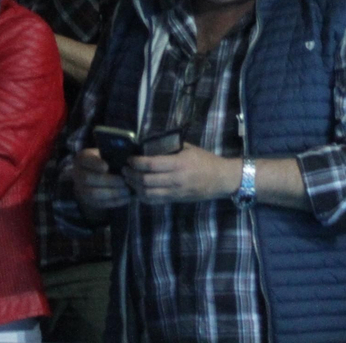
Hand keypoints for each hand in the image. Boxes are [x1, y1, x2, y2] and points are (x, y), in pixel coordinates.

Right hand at [72, 148, 130, 212]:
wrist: (98, 174)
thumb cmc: (106, 160)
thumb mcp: (107, 153)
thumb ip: (113, 154)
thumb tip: (125, 159)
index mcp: (82, 158)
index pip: (85, 160)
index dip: (94, 164)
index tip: (106, 167)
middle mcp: (77, 173)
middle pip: (88, 178)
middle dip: (108, 181)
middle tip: (123, 181)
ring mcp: (81, 189)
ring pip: (93, 194)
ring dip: (112, 193)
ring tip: (127, 190)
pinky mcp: (89, 201)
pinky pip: (100, 203)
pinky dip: (114, 201)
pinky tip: (126, 198)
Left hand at [123, 145, 238, 203]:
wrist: (221, 179)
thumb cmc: (205, 160)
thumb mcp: (189, 148)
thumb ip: (170, 147)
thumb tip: (150, 144)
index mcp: (179, 164)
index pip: (152, 165)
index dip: (137, 162)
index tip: (129, 158)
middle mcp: (176, 180)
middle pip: (146, 180)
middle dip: (132, 175)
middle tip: (124, 169)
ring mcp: (175, 192)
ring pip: (148, 193)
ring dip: (135, 186)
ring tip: (128, 179)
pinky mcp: (175, 200)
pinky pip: (155, 201)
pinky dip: (143, 196)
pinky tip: (137, 189)